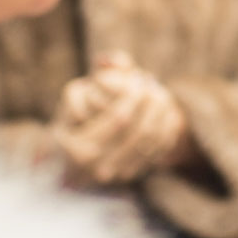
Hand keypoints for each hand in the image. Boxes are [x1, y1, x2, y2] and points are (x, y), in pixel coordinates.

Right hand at [53, 55, 194, 186]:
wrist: (69, 160)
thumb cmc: (72, 119)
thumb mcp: (75, 95)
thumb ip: (98, 73)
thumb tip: (119, 61)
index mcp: (79, 148)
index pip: (120, 118)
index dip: (134, 95)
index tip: (139, 76)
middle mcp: (98, 167)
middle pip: (139, 132)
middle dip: (152, 104)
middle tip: (155, 84)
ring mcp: (116, 176)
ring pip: (150, 144)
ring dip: (162, 116)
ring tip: (163, 94)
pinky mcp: (130, 177)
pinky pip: (157, 153)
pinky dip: (167, 132)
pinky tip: (168, 113)